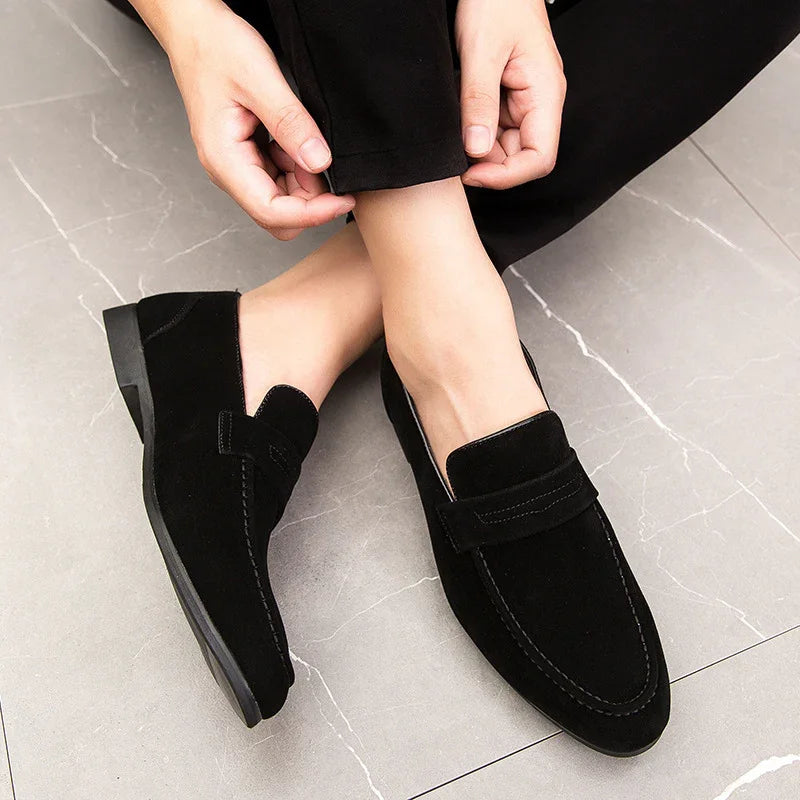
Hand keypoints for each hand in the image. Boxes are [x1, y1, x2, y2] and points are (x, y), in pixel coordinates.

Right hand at [165, 0, 353, 238]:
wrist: (195, 29)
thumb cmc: (215, 47)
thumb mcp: (259, 79)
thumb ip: (291, 124)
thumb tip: (319, 161)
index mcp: (224, 161)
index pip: (271, 212)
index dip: (312, 214)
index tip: (344, 200)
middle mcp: (228, 171)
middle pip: (277, 217)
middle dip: (309, 202)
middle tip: (329, 166)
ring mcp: (238, 166)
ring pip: (281, 200)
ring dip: (304, 182)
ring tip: (310, 141)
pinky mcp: (248, 157)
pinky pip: (279, 178)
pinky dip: (297, 167)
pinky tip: (300, 139)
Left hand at [456, 0, 565, 189]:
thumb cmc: (497, 1)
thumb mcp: (482, 51)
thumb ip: (479, 101)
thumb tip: (476, 149)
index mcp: (545, 94)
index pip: (539, 158)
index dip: (506, 176)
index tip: (472, 174)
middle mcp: (538, 103)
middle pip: (518, 158)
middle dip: (485, 161)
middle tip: (454, 147)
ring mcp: (521, 102)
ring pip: (500, 145)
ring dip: (475, 144)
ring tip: (455, 120)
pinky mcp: (504, 97)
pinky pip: (489, 127)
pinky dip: (470, 128)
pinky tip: (458, 112)